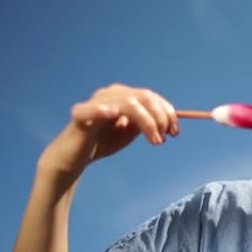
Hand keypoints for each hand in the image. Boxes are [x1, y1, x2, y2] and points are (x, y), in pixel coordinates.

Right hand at [38, 83, 178, 174]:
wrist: (76, 157)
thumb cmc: (104, 141)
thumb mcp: (131, 132)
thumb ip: (147, 124)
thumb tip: (169, 123)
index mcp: (124, 95)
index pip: (151, 97)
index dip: (167, 112)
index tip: (175, 131)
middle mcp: (110, 94)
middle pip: (143, 97)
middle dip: (160, 117)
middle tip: (165, 138)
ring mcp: (95, 103)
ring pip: (128, 103)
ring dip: (147, 121)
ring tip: (155, 140)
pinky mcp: (80, 115)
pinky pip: (89, 109)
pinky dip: (102, 110)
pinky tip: (113, 115)